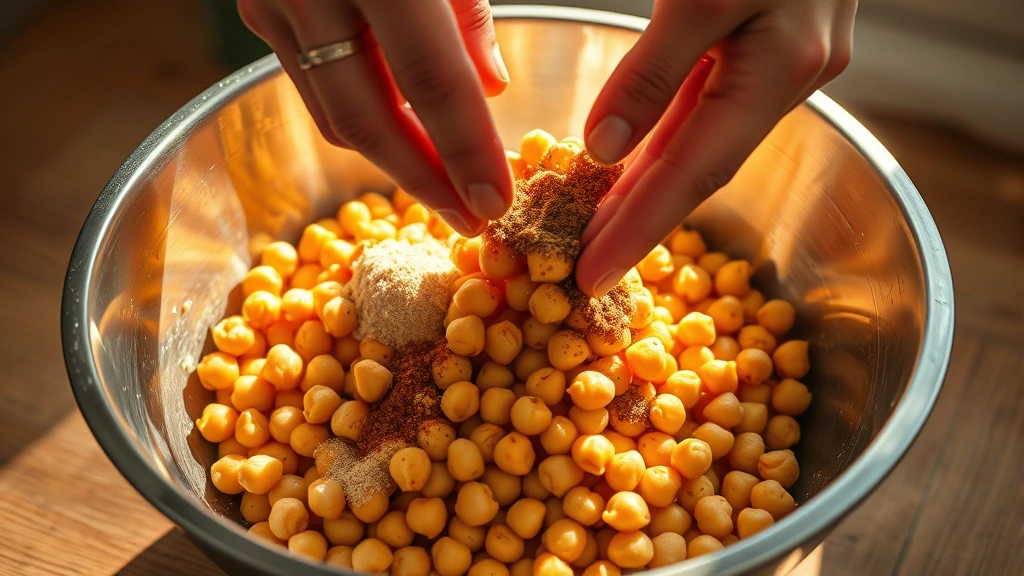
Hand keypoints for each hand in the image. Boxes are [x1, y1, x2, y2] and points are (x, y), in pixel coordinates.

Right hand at [238, 0, 513, 236]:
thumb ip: (469, 9)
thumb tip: (490, 86)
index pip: (431, 81)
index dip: (464, 149)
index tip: (496, 202)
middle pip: (369, 117)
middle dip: (424, 180)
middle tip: (470, 219)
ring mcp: (274, 1)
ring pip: (336, 114)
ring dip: (392, 161)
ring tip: (445, 190)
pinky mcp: (260, 9)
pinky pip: (315, 87)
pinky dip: (362, 120)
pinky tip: (404, 139)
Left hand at [576, 0, 856, 296]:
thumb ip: (655, 72)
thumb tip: (604, 151)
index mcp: (782, 68)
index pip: (696, 170)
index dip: (642, 227)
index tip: (592, 274)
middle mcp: (789, 75)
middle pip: (699, 165)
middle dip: (638, 219)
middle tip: (583, 269)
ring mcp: (782, 59)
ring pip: (701, 138)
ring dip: (647, 185)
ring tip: (595, 227)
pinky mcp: (766, 40)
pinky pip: (705, 106)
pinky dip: (663, 139)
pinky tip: (628, 164)